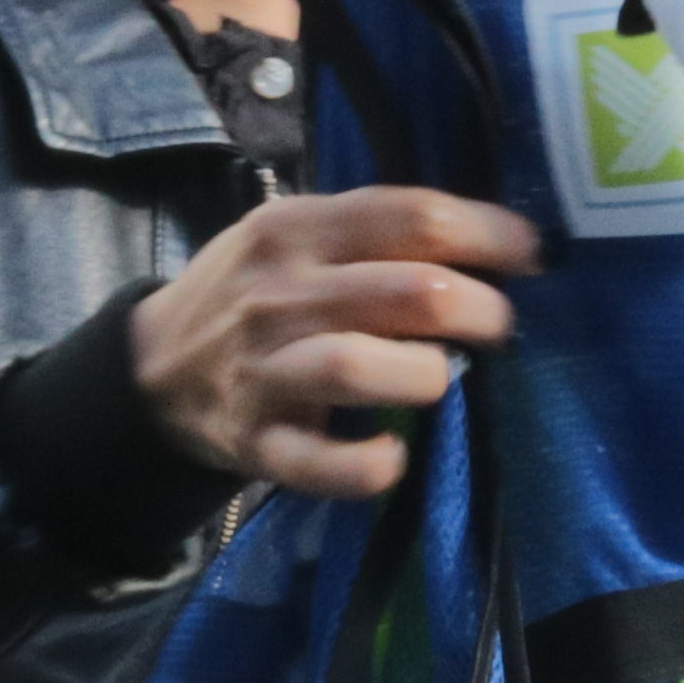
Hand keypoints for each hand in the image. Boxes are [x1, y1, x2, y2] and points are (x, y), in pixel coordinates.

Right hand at [133, 185, 538, 499]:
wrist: (153, 368)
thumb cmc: (252, 292)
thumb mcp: (294, 235)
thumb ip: (373, 231)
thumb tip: (495, 236)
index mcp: (297, 228)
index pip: (412, 216)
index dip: (488, 235)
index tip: (530, 255)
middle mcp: (280, 293)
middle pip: (407, 292)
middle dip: (479, 310)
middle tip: (497, 326)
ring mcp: (265, 369)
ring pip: (359, 364)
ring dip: (427, 374)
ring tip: (447, 378)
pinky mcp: (256, 442)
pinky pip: (315, 462)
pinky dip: (363, 465)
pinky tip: (394, 456)